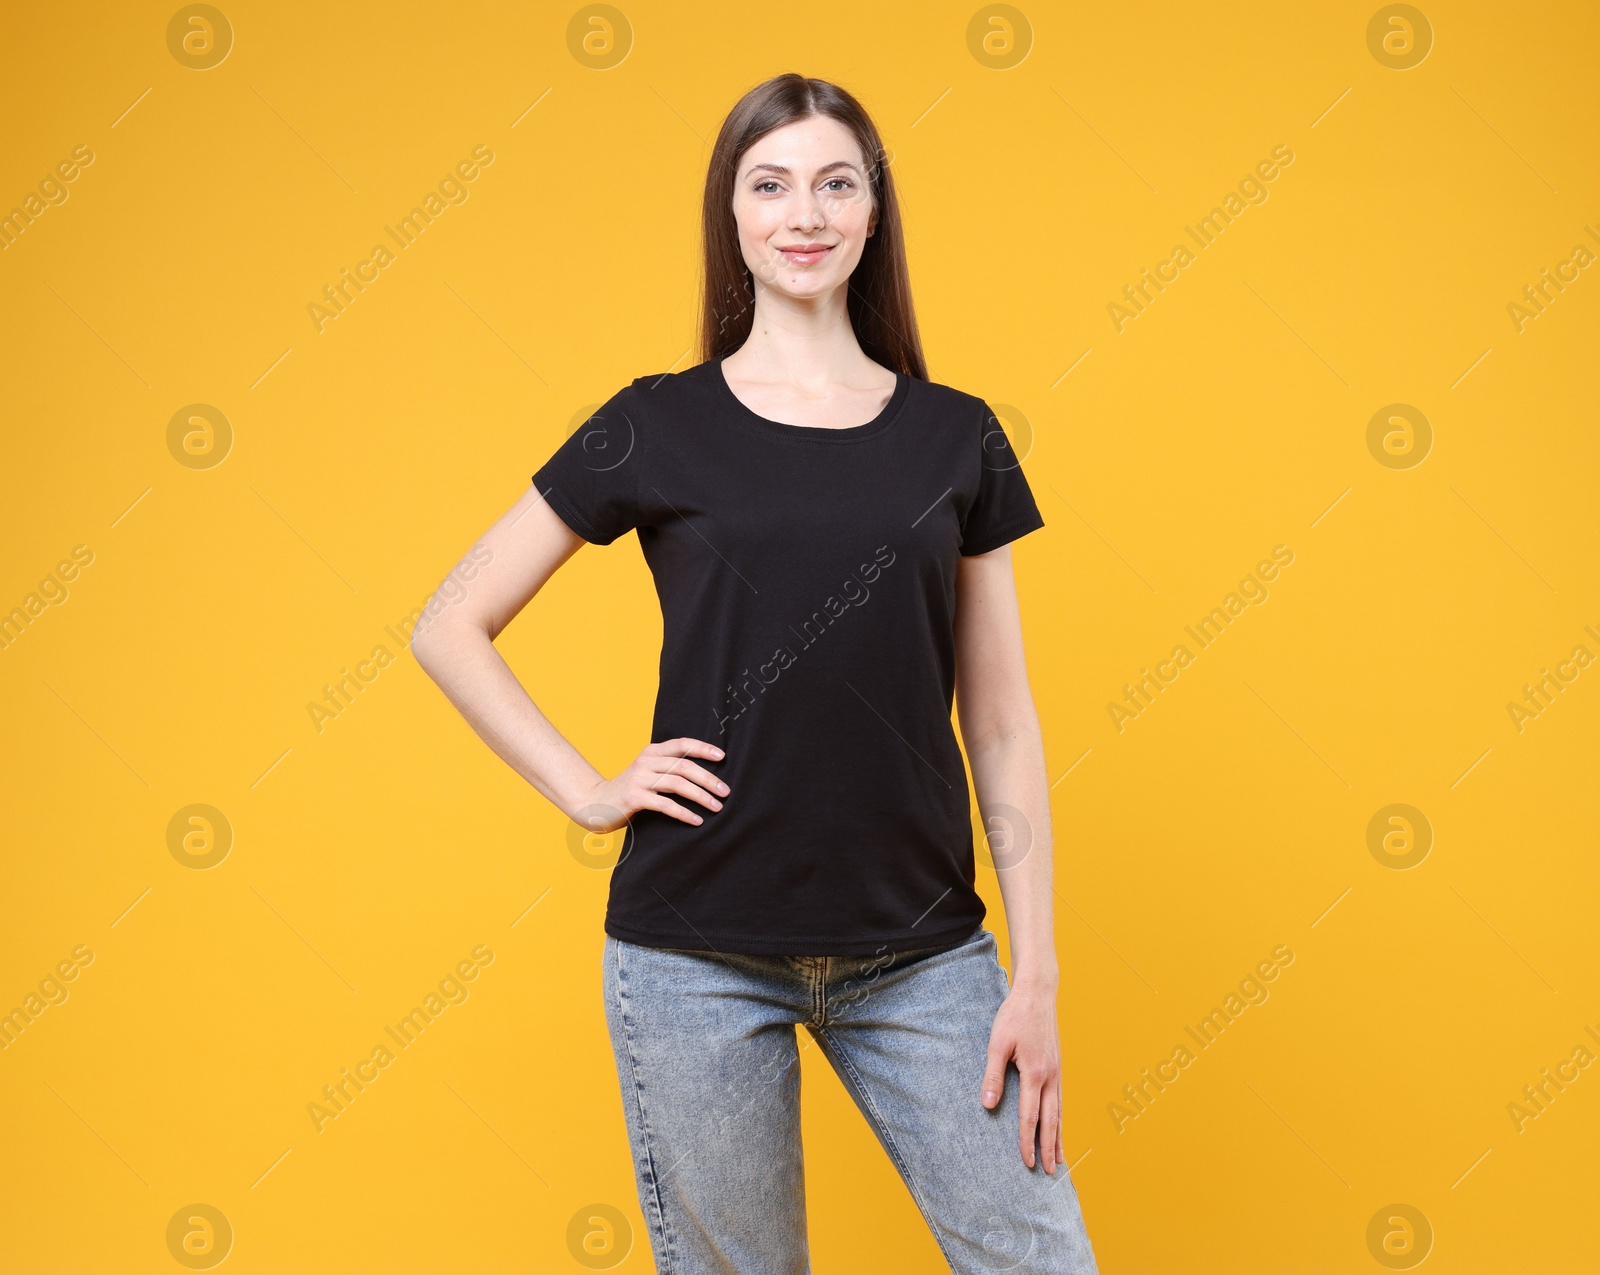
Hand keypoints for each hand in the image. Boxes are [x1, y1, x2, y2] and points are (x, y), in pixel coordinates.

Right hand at [577, 737, 728, 830]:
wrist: (596, 803)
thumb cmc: (630, 790)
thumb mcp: (648, 772)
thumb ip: (668, 768)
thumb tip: (704, 774)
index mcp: (652, 752)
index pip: (681, 744)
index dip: (703, 748)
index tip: (722, 756)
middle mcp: (646, 762)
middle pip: (684, 766)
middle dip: (708, 778)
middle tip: (725, 791)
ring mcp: (639, 779)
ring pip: (678, 784)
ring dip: (701, 796)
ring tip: (717, 807)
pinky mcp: (634, 798)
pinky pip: (666, 804)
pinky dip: (684, 813)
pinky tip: (696, 820)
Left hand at [980, 982, 1064, 1173]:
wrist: (1038, 993)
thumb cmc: (1014, 1016)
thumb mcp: (997, 1043)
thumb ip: (993, 1075)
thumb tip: (987, 1105)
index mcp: (1034, 1073)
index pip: (1029, 1117)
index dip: (1027, 1141)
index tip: (1026, 1162)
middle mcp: (1050, 1077)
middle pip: (1050, 1121)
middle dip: (1049, 1148)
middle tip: (1048, 1173)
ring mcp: (1057, 1072)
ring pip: (1059, 1113)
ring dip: (1059, 1138)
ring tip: (1059, 1160)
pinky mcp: (1057, 1067)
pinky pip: (1060, 1100)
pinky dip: (1060, 1119)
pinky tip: (1059, 1127)